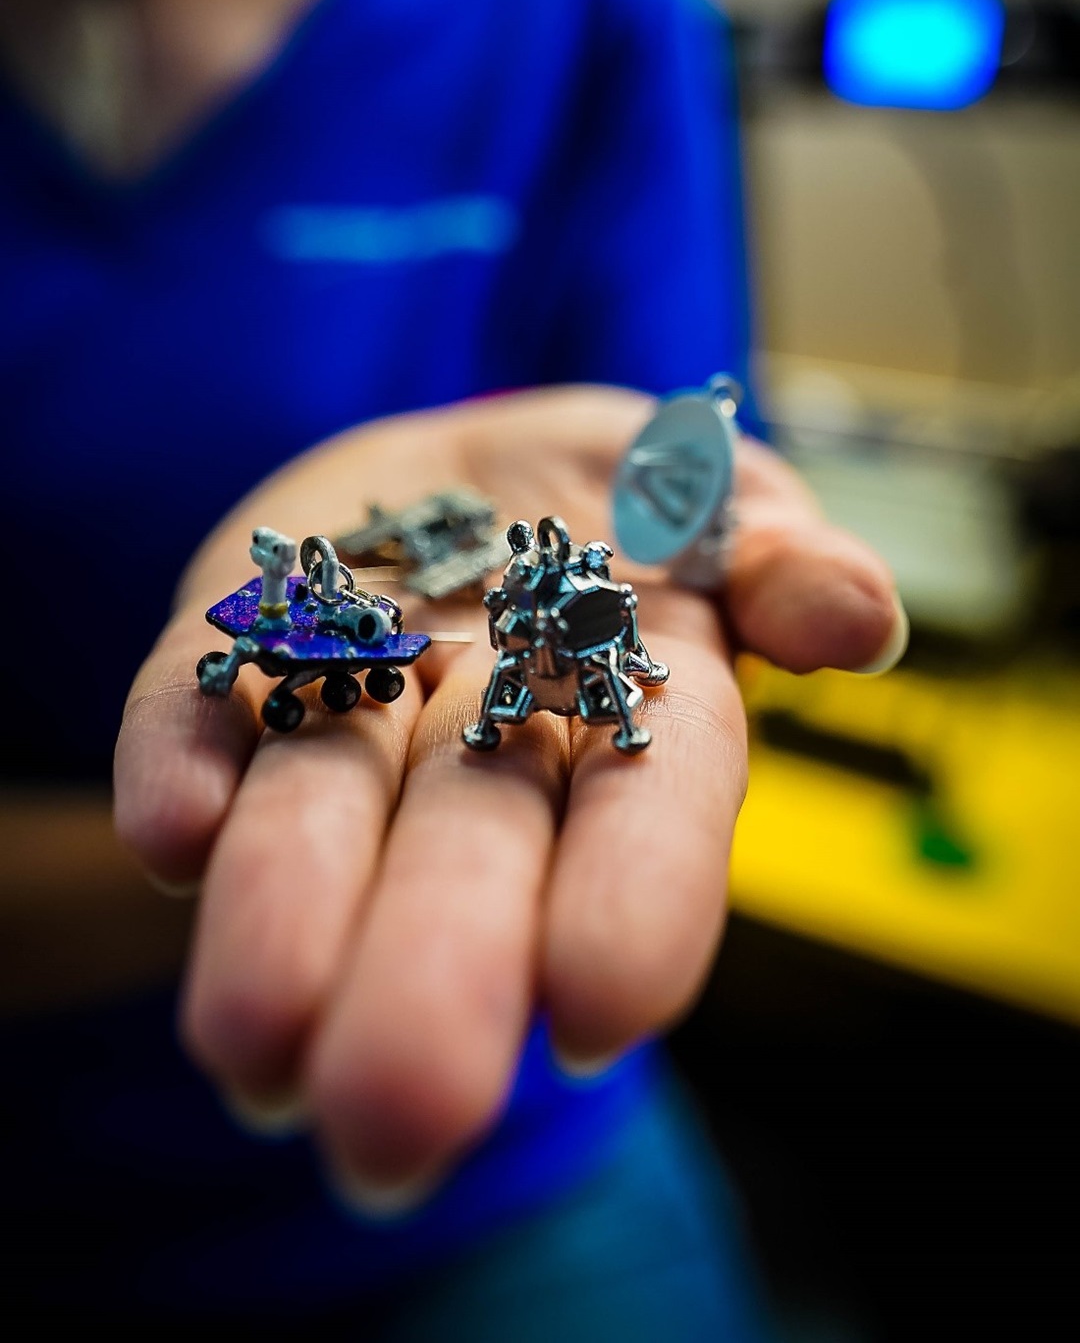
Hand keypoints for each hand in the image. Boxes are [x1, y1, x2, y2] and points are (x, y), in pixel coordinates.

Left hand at [114, 386, 901, 1207]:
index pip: (645, 812)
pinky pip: (193, 703)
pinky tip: (173, 830)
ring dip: (283, 915)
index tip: (596, 1009)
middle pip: (465, 851)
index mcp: (630, 710)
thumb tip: (856, 618)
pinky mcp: (231, 647)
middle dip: (434, 971)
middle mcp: (484, 736)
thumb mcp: (718, 494)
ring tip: (248, 1047)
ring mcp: (352, 694)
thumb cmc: (623, 498)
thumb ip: (777, 551)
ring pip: (319, 811)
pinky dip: (182, 760)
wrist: (461, 463)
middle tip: (389, 1123)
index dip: (631, 902)